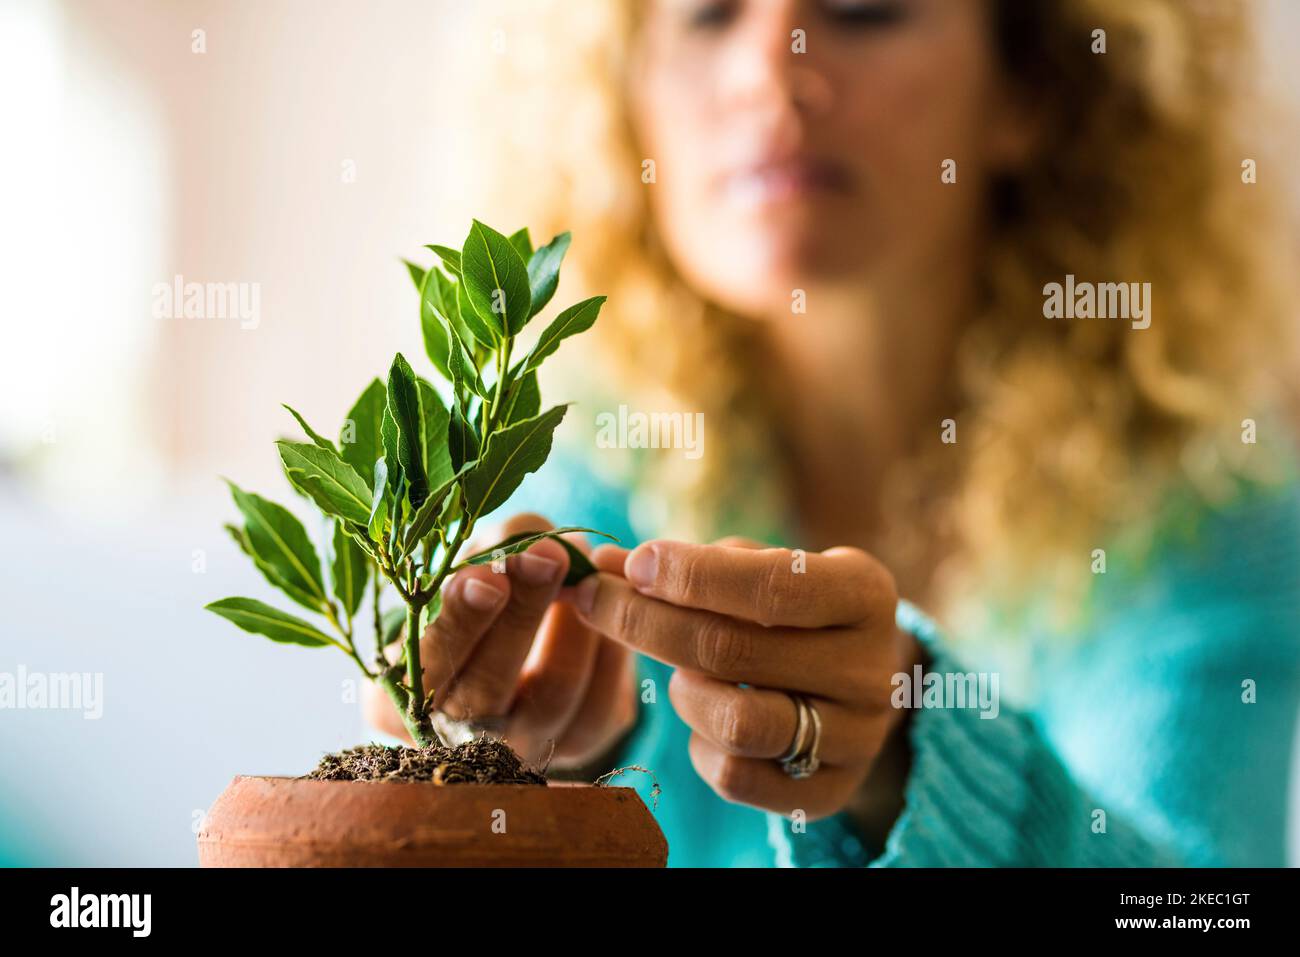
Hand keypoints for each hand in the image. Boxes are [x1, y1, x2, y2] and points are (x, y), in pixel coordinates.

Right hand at [363, 513, 636, 765]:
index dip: (459, 622)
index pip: (428, 665)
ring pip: (553, 694)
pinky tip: (612, 602)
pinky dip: (611, 648)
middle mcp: (462, 736)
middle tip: (547, 558)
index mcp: (410, 696)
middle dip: (521, 616)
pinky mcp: (581, 743)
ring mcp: (524, 747)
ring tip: (584, 568)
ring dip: (573, 624)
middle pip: (488, 687)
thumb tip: (534, 537)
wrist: (525, 647)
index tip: (487, 578)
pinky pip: (604, 703)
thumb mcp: (471, 569)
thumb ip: (493, 550)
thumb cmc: (483, 598)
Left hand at [570, 537, 915, 819]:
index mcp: (865, 594)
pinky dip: (700, 745)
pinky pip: (737, 777)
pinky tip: (703, 714)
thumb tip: (608, 566)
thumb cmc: (792, 609)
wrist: (855, 683)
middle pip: (733, 652)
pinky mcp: (829, 792)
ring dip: (682, 691)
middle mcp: (870, 670)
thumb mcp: (764, 568)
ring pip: (736, 723)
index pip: (771, 586)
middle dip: (645, 622)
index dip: (690, 575)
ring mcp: (856, 738)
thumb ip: (694, 564)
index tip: (632, 563)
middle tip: (596, 600)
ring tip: (678, 672)